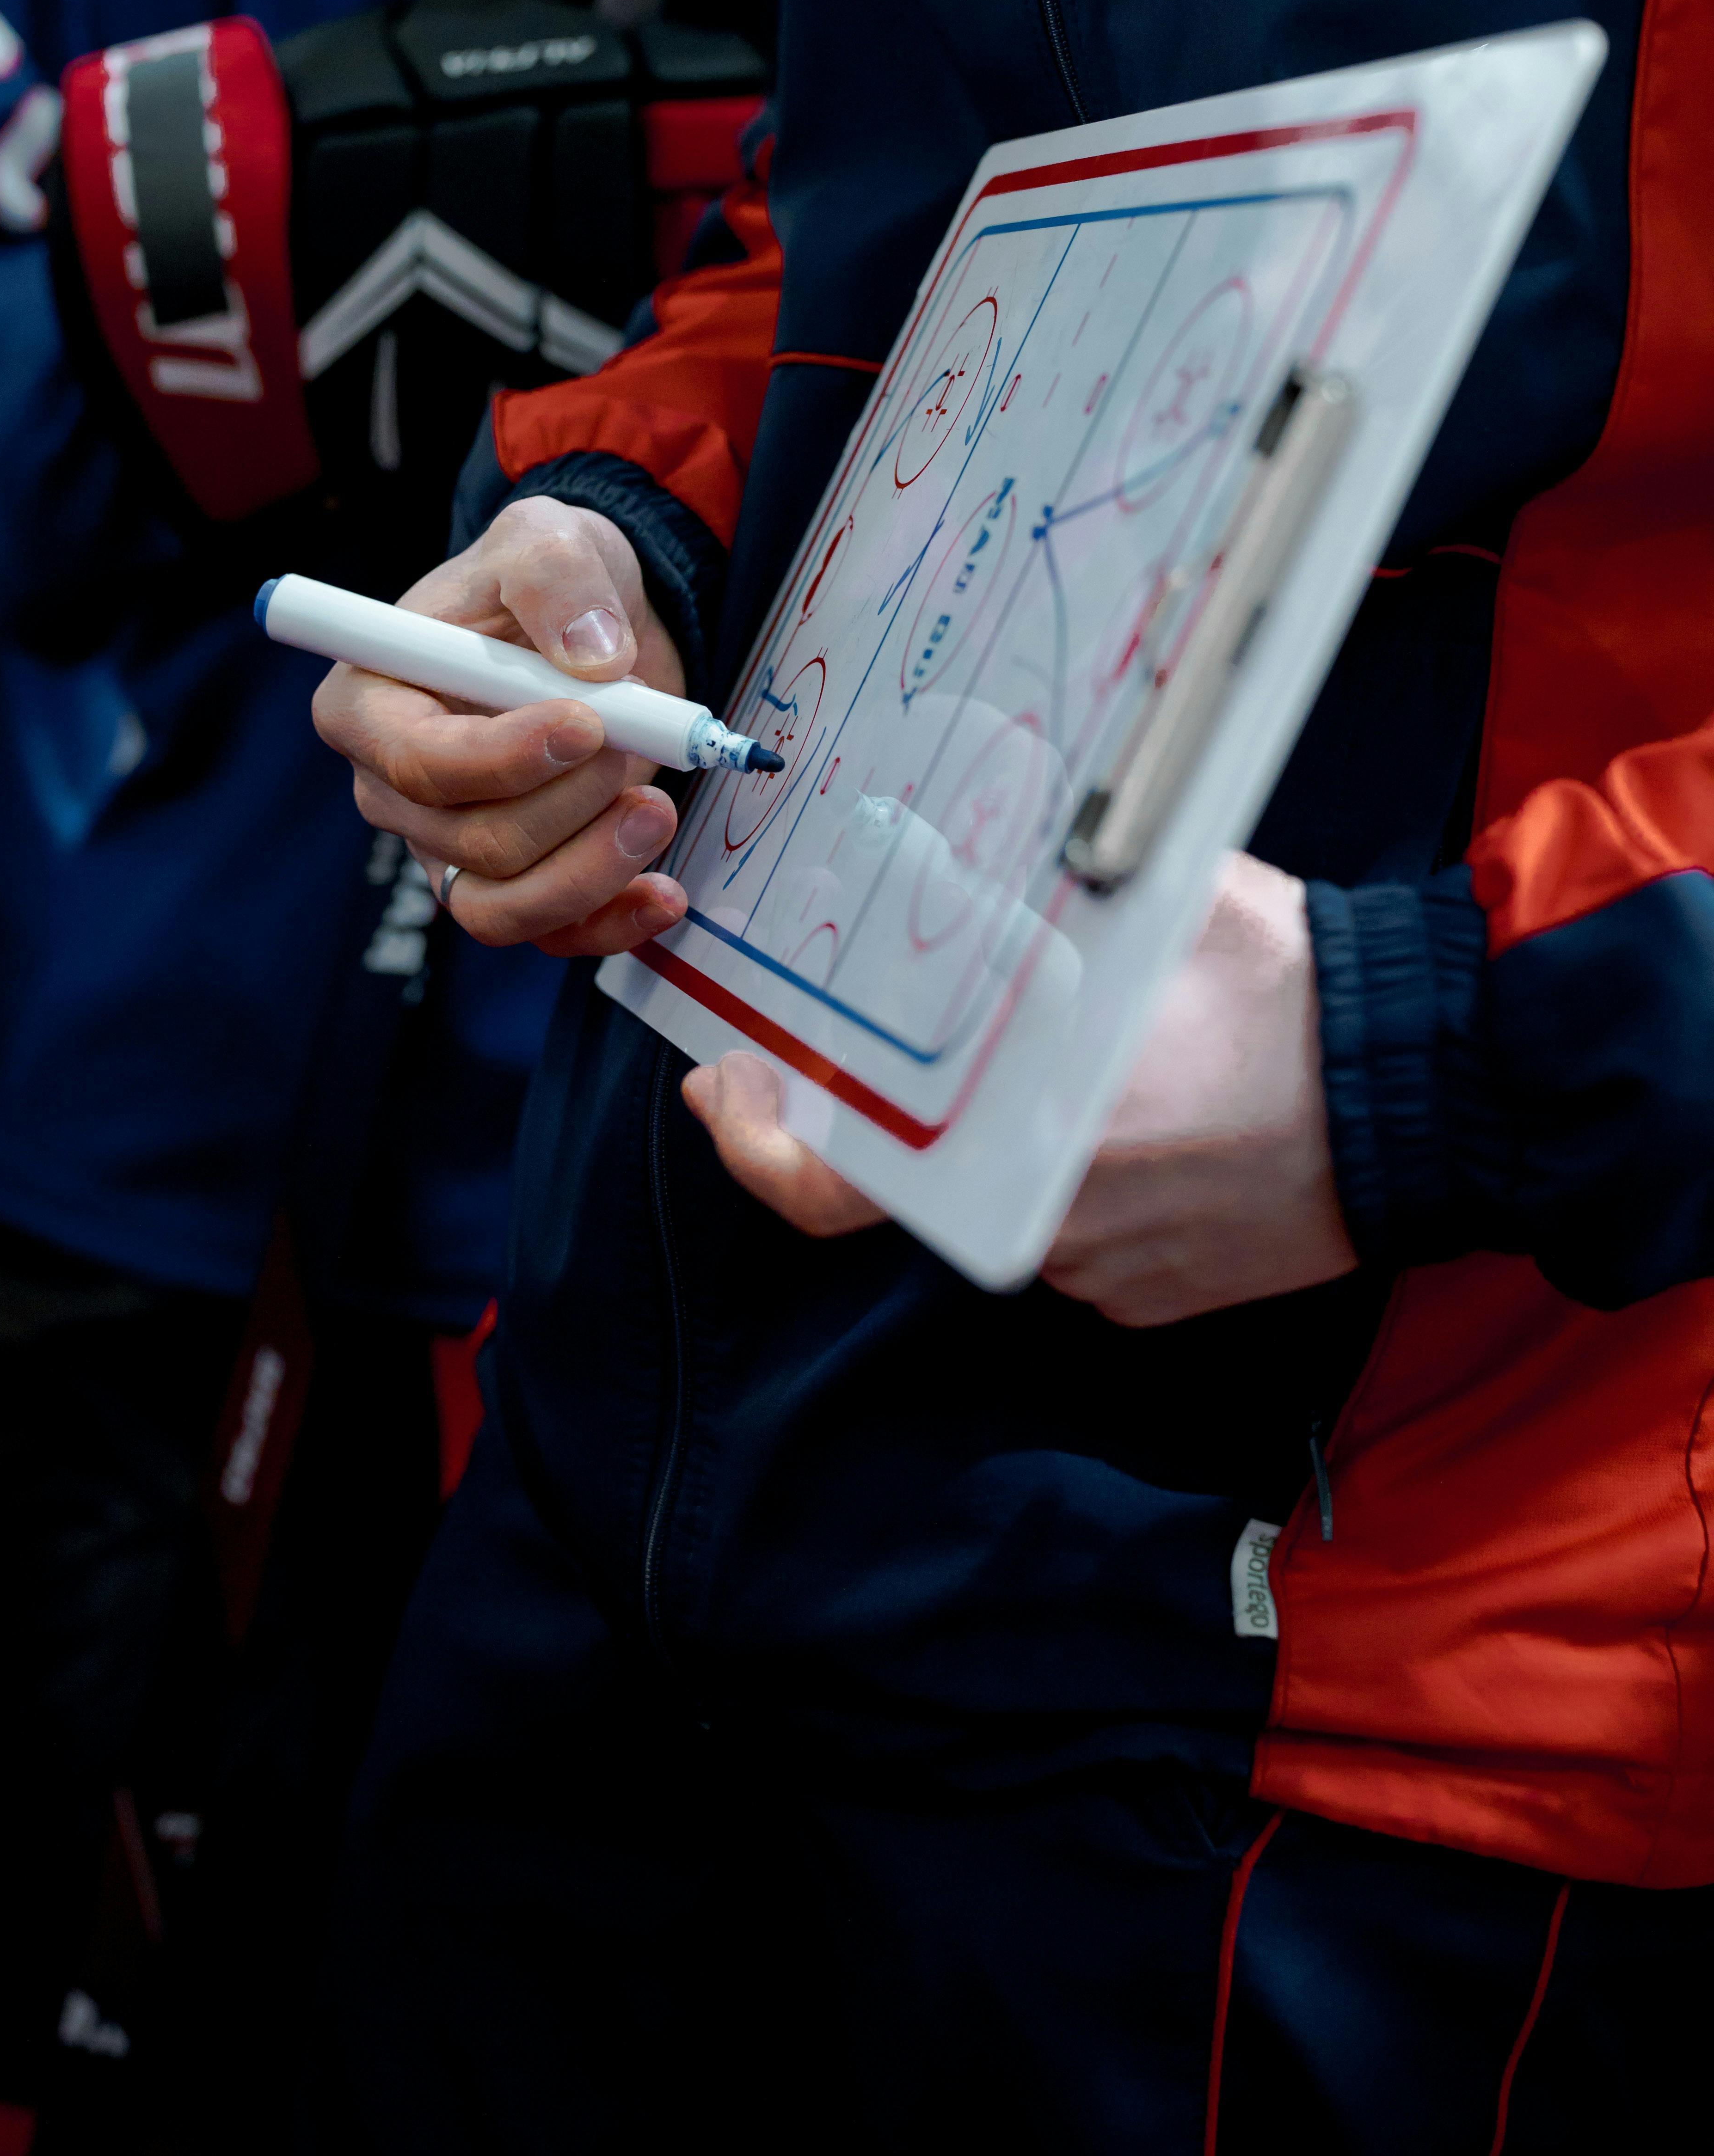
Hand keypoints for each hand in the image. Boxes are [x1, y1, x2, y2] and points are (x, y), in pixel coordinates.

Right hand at [309, 496, 692, 957]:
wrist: (595, 626)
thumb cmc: (546, 583)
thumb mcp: (550, 539)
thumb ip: (557, 577)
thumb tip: (593, 659)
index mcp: (370, 701)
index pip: (415, 763)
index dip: (500, 759)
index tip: (587, 722)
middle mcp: (394, 787)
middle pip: (471, 840)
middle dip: (568, 803)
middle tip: (636, 741)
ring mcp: (447, 846)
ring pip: (504, 906)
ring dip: (591, 870)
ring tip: (656, 809)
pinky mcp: (510, 882)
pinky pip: (547, 933)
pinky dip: (610, 923)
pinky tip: (663, 895)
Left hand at [686, 853, 1359, 1326]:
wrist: (1430, 1095)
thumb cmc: (1285, 986)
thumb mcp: (1144, 909)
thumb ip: (1026, 902)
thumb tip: (913, 859)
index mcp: (1024, 1125)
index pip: (834, 1183)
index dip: (757, 1143)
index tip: (725, 1085)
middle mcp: (1048, 1217)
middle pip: (914, 1177)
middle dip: (873, 1111)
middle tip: (819, 1050)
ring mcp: (1101, 1268)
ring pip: (1001, 1195)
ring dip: (1002, 1125)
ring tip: (1071, 1045)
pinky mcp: (1151, 1296)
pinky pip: (1074, 1232)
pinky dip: (1076, 1168)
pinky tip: (1137, 1103)